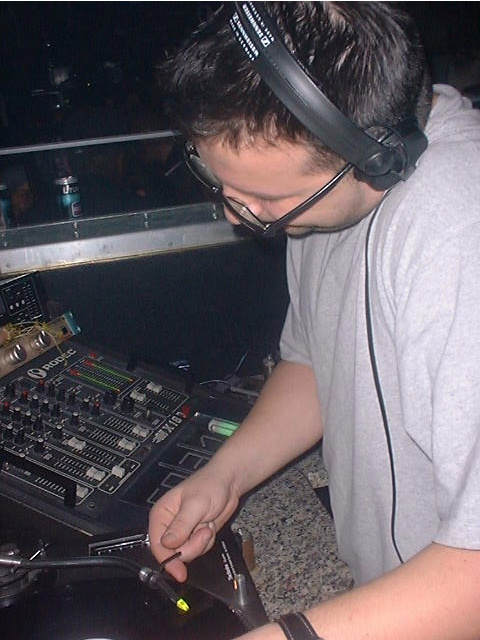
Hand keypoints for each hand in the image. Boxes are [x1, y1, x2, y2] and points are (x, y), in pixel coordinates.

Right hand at [148, 465, 239, 581]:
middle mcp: (169, 525)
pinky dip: (206, 542)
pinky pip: (198, 550)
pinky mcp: (194, 536)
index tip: (178, 571)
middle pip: (173, 553)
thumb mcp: (195, 505)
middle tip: (203, 530)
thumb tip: (166, 543)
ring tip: (206, 525)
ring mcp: (182, 532)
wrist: (228, 483)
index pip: (157, 545)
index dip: (167, 560)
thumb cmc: (210, 486)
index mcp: (161, 514)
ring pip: (187, 553)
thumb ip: (181, 525)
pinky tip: (209, 527)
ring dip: (201, 543)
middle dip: (191, 546)